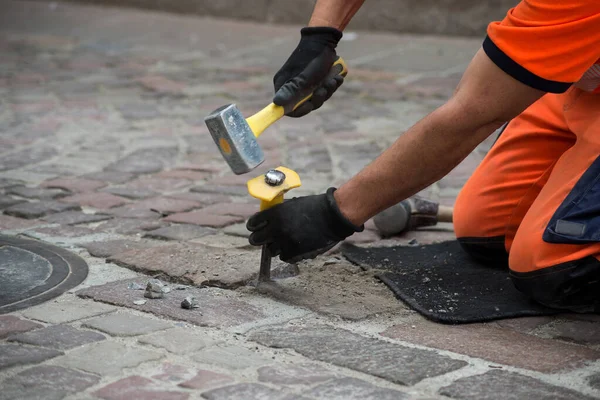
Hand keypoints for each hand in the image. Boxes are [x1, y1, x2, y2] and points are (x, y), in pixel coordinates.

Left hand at [246, 188, 363, 262]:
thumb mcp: (292, 204)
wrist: (333, 216)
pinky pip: (283, 257)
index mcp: (276, 213)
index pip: (253, 223)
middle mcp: (278, 228)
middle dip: (259, 239)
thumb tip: (266, 220)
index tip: (255, 228)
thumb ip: (278, 212)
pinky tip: (293, 246)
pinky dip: (287, 253)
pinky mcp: (295, 252)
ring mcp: (286, 241)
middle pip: (256, 239)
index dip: (253, 226)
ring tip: (284, 241)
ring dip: (275, 246)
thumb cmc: (314, 207)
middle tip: (264, 238)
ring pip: (270, 250)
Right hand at [273, 27, 343, 117]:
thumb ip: (291, 91)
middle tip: (326, 87)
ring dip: (328, 90)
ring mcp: (304, 84)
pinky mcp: (315, 81)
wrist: (324, 40)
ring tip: (334, 79)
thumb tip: (276, 103)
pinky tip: (337, 77)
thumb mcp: (303, 77)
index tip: (310, 104)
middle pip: (305, 104)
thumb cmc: (312, 58)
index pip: (288, 108)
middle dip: (319, 97)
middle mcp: (292, 86)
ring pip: (317, 98)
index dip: (300, 110)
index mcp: (283, 85)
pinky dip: (331, 85)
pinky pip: (323, 90)